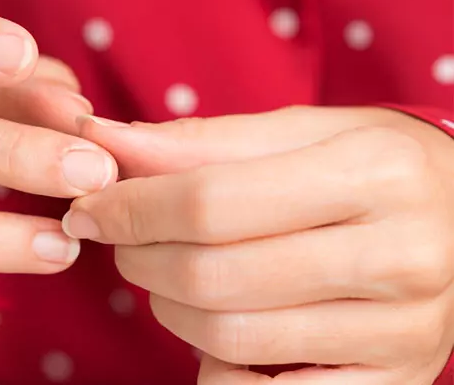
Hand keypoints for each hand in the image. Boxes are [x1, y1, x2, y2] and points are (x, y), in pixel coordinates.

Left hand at [66, 107, 453, 383]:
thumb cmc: (372, 166)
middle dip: (139, 258)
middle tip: (123, 240)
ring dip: (168, 307)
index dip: (130, 208)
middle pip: (212, 275)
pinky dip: (217, 366)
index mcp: (374, 174)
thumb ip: (202, 141)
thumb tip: (106, 139)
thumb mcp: (300, 133)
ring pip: (230, 337)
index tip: (89, 207)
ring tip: (168, 276)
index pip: (209, 201)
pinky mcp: (394, 382)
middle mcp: (400, 256)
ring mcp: (404, 332)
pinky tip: (213, 330)